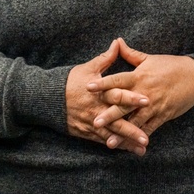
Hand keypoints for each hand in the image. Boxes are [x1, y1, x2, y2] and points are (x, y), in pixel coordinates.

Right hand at [65, 39, 150, 155]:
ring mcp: (91, 122)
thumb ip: (106, 58)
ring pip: (111, 134)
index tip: (147, 100)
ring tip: (142, 148)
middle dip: (131, 129)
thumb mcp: (88, 68)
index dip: (131, 98)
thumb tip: (118, 42)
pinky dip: (116, 145)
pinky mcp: (86, 132)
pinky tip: (128, 150)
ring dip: (127, 142)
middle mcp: (96, 110)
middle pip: (116, 120)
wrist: (47, 99)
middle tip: (146, 137)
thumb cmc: (70, 81)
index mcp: (99, 92)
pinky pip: (103, 140)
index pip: (117, 95)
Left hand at [86, 38, 193, 142]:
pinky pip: (149, 128)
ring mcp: (154, 105)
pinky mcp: (163, 115)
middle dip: (109, 114)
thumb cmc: (171, 66)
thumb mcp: (150, 58)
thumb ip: (130, 54)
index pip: (118, 79)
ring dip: (122, 132)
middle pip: (124, 104)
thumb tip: (117, 41)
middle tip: (94, 121)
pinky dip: (139, 137)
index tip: (88, 87)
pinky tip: (130, 145)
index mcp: (139, 76)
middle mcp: (145, 92)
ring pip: (135, 120)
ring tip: (109, 141)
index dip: (103, 83)